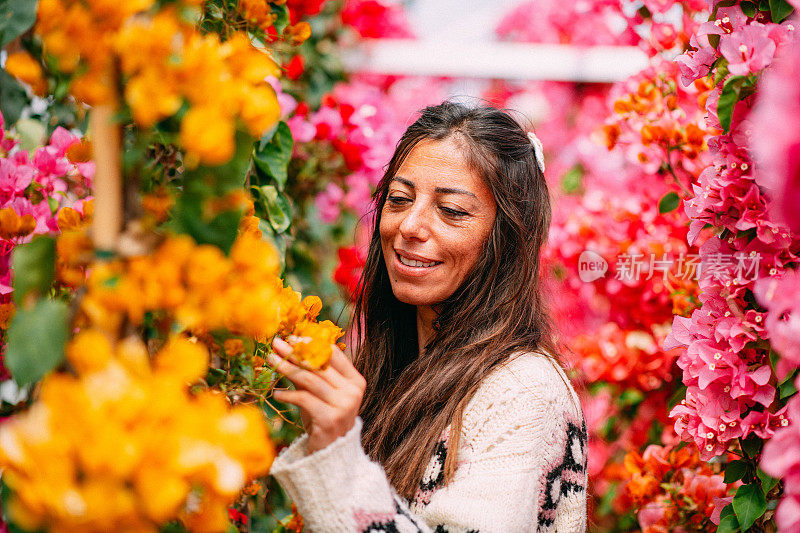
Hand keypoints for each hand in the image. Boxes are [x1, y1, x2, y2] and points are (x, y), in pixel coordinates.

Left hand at [269, 336, 366, 454]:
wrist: (330, 453)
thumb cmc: (324, 417)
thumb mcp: (321, 393)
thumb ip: (312, 373)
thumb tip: (289, 347)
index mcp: (356, 381)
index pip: (334, 354)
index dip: (312, 343)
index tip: (293, 337)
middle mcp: (352, 392)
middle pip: (318, 365)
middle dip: (294, 352)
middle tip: (276, 343)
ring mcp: (343, 406)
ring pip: (309, 379)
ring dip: (286, 368)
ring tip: (271, 360)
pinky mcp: (329, 419)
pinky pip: (304, 399)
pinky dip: (287, 396)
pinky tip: (275, 394)